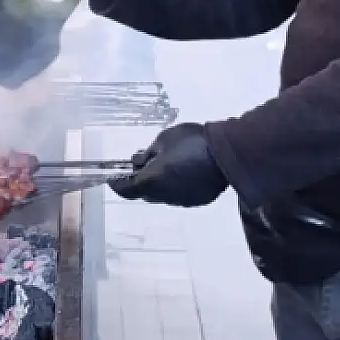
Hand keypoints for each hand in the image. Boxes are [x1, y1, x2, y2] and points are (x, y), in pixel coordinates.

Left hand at [111, 123, 227, 206]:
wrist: (226, 152)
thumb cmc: (191, 141)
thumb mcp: (164, 139)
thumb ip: (149, 153)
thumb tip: (139, 161)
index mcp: (152, 181)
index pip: (126, 189)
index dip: (117, 184)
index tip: (113, 178)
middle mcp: (164, 196)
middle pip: (145, 193)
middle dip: (140, 181)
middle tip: (144, 165)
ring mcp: (182, 201)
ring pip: (163, 195)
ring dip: (160, 184)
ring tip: (167, 166)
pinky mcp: (197, 200)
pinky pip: (180, 195)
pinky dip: (176, 186)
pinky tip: (184, 172)